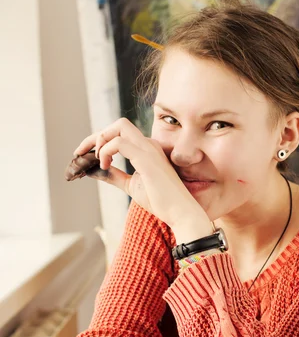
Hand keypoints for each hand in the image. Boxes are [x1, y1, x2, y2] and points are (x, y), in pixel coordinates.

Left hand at [74, 118, 210, 234]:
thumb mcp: (131, 185)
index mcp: (146, 149)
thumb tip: (93, 170)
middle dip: (95, 136)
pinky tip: (105, 165)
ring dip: (99, 141)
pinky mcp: (146, 158)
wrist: (180, 212)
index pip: (119, 133)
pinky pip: (119, 143)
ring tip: (96, 161)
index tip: (84, 154)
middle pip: (117, 124)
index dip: (98, 140)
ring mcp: (148, 149)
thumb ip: (114, 175)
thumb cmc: (161, 200)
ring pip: (118, 127)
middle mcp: (148, 144)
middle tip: (80, 153)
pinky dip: (106, 151)